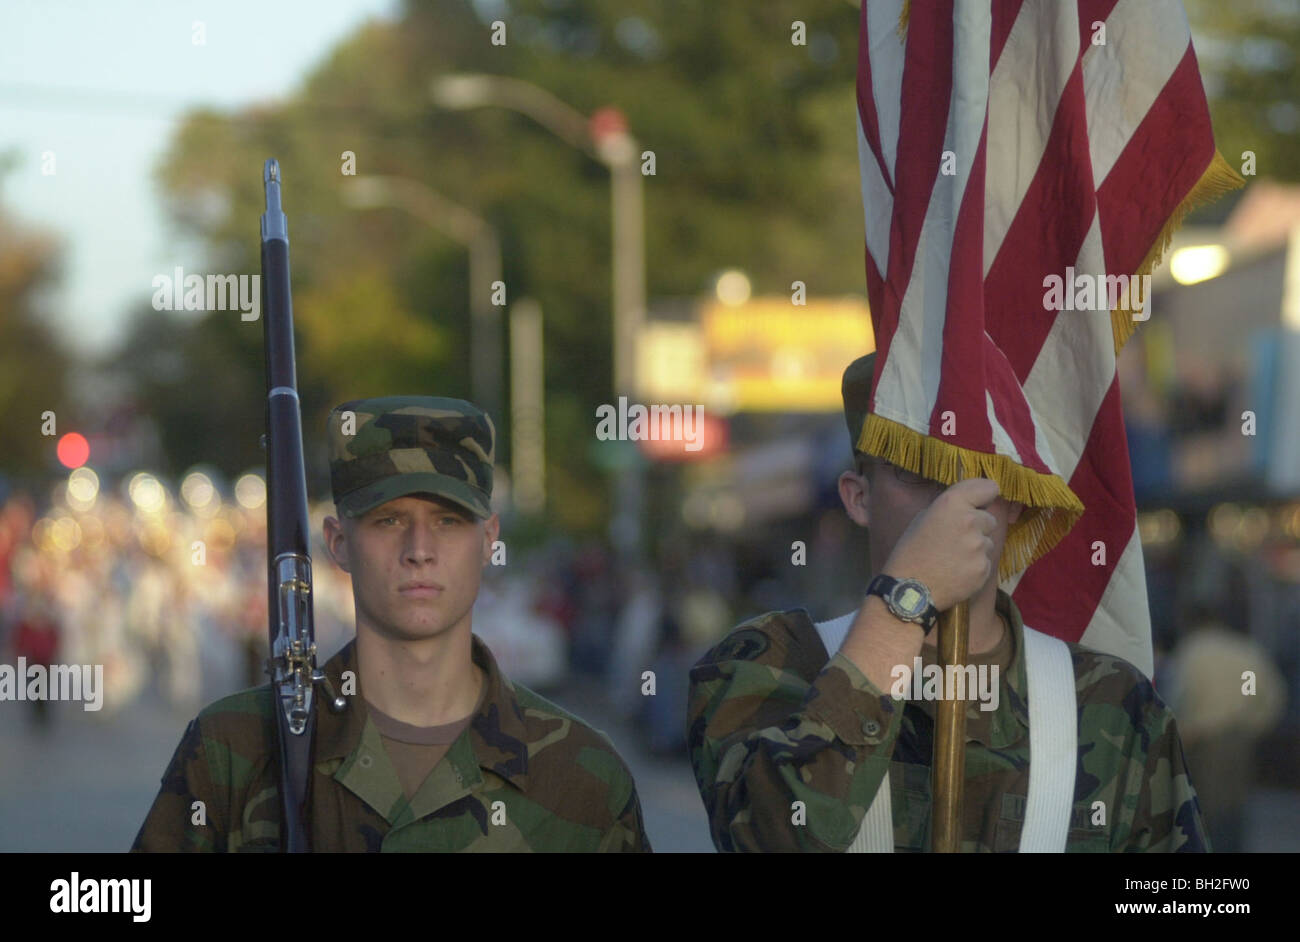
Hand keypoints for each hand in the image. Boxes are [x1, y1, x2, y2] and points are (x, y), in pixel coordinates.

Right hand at [880, 478, 999, 611]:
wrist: (909, 589)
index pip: (988, 487)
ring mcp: (979, 546)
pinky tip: (956, 573)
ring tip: (952, 559)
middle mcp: (970, 521)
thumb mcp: (923, 518)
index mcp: (952, 503)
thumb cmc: (911, 551)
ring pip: (988, 542)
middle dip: (978, 527)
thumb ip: (950, 509)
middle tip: (955, 540)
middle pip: (989, 519)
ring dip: (976, 548)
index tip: (980, 502)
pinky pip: (986, 562)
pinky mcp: (984, 568)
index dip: (985, 495)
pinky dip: (975, 567)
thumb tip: (970, 507)